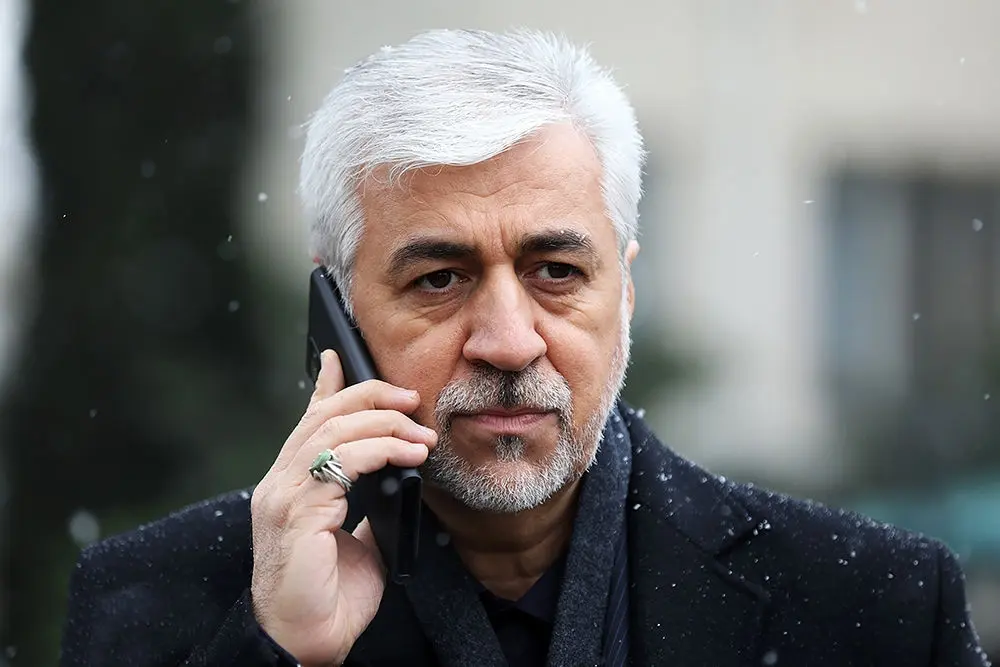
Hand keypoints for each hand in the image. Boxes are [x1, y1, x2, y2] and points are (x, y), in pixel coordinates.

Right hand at [249, 350, 436, 665]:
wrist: (307, 642)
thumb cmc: (331, 597)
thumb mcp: (357, 539)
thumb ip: (367, 505)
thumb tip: (397, 479)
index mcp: (293, 486)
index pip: (308, 422)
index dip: (325, 386)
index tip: (340, 356)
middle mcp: (281, 483)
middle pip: (323, 416)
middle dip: (370, 396)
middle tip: (410, 397)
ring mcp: (284, 495)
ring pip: (332, 430)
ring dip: (384, 422)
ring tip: (421, 431)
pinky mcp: (295, 511)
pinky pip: (341, 461)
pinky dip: (381, 449)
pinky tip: (409, 453)